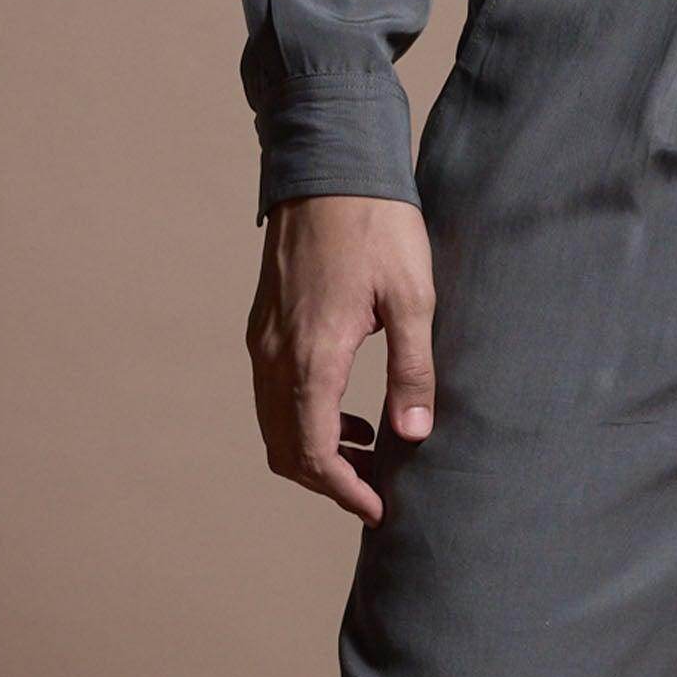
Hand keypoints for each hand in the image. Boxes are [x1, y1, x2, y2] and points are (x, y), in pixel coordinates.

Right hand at [247, 194, 436, 520]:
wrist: (330, 166)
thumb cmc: (377, 227)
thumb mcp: (414, 298)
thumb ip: (413, 371)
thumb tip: (413, 436)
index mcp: (311, 356)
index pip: (314, 452)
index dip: (345, 491)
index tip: (378, 510)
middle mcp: (273, 355)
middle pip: (285, 449)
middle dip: (327, 480)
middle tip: (375, 491)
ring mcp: (262, 339)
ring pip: (274, 424)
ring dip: (315, 450)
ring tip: (371, 453)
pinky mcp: (264, 324)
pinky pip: (272, 394)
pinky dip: (303, 419)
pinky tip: (351, 410)